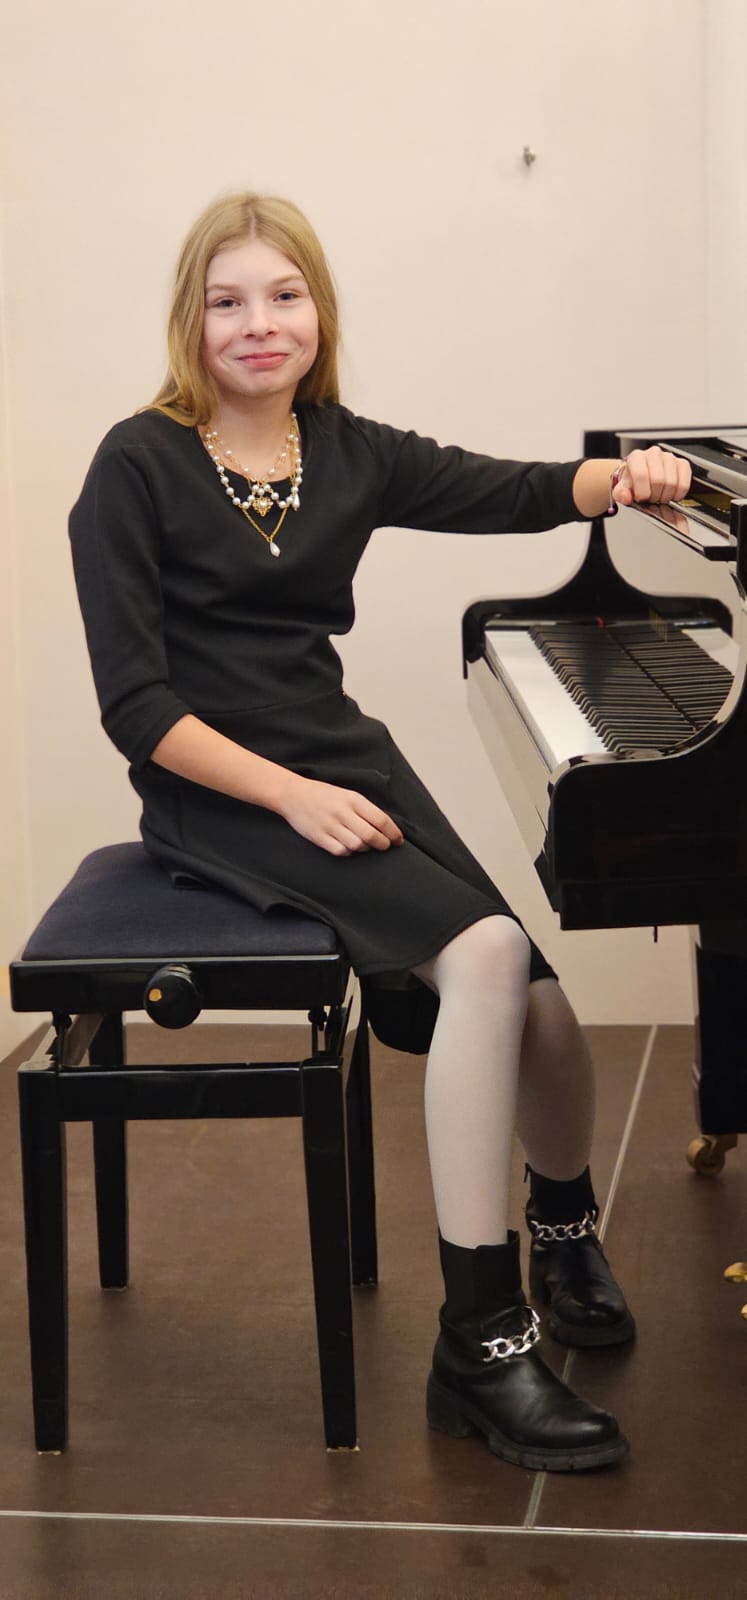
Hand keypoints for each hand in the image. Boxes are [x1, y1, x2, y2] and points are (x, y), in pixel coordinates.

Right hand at [278, 774, 404, 856]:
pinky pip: (341, 851)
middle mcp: (343, 812)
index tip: (398, 840)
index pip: (381, 820)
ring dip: (365, 848)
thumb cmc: (323, 795)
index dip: (393, 833)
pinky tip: (348, 847)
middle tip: (385, 846)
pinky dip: (348, 852)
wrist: (293, 795)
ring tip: (365, 845)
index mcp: (353, 799)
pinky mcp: (319, 837)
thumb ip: (364, 810)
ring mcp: (330, 825)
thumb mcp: (347, 795)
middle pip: (371, 836)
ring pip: (357, 845)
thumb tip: (385, 827)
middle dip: (383, 844)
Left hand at [612, 447, 691, 507]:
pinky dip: (679, 493)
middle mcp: (654, 454)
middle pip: (658, 481)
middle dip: (654, 496)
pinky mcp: (682, 464)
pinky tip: (671, 494)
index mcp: (637, 457)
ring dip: (665, 496)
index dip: (642, 492)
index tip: (641, 498)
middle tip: (650, 498)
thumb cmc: (632, 482)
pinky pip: (685, 482)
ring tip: (659, 496)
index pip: (642, 475)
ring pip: (672, 483)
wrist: (640, 476)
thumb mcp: (622, 489)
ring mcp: (669, 457)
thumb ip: (621, 494)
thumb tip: (626, 497)